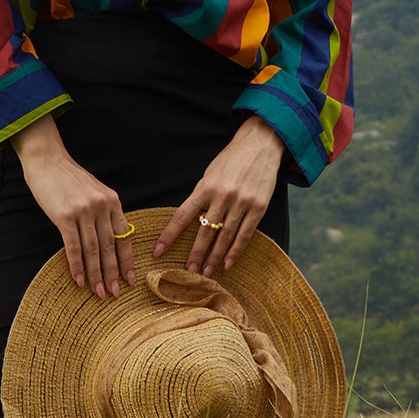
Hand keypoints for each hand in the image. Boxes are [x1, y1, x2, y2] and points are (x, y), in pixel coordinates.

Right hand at [11, 116, 135, 298]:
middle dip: (113, 273)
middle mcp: (101, 206)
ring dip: (96, 274)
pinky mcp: (64, 216)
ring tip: (98, 292)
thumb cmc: (69, 178)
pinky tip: (79, 280)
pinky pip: (73, 246)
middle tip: (115, 294)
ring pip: (93, 250)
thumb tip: (110, 240)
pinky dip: (77, 266)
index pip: (124, 236)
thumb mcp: (95, 191)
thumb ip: (104, 212)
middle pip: (110, 246)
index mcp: (112, 201)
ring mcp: (83, 211)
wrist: (47, 160)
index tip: (130, 279)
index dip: (127, 260)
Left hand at [153, 116, 282, 275]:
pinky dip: (236, 251)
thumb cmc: (230, 160)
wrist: (260, 144)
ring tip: (206, 272)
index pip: (182, 216)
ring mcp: (242, 202)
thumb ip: (201, 196)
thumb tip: (191, 222)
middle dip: (195, 254)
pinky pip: (245, 234)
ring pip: (225, 236)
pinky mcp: (258, 207)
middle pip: (204, 231)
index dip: (169, 236)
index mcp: (205, 186)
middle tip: (188, 272)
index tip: (158, 252)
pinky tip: (228, 264)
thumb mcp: (210, 174)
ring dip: (215, 257)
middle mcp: (222, 196)